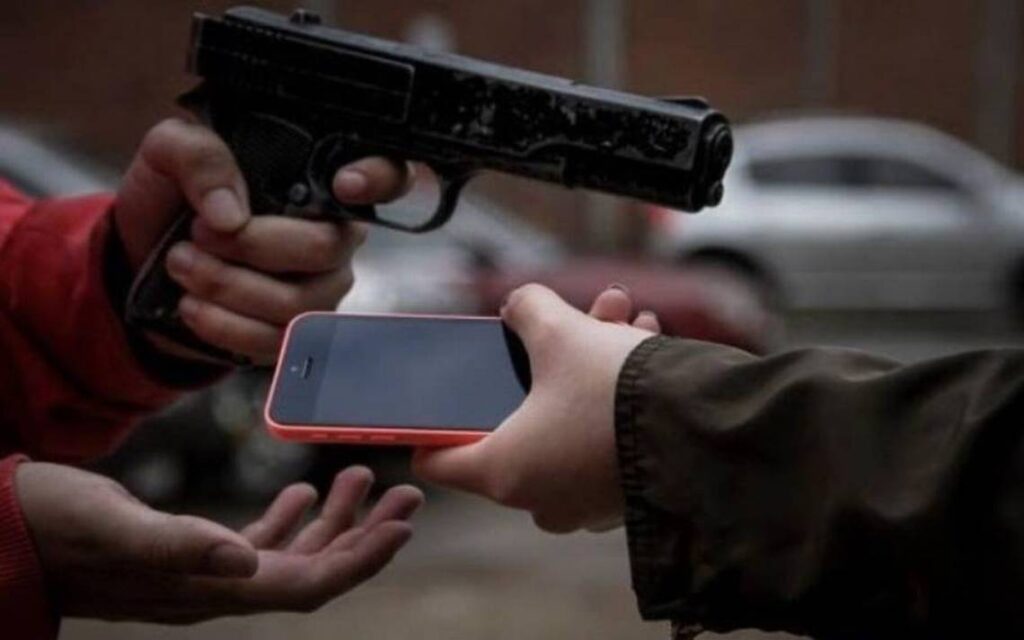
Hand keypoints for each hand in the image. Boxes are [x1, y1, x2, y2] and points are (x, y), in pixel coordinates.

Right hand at [16, 462, 421, 622]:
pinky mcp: (191, 553)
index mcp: (207, 587)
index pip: (305, 585)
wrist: (6, 533)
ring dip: (335, 521)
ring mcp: (206, 573)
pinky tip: (307, 491)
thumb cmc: (53, 525)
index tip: (403, 525)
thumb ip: (177, 544)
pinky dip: (291, 518)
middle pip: (312, 571)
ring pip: (291, 554)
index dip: (360, 559)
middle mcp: (216, 586)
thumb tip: (246, 559)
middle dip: (366, 537)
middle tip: (408, 496)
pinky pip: (257, 542)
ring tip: (367, 478)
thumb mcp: (111, 525)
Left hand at [114, 118, 412, 362]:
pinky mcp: (293, 336)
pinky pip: (276, 343)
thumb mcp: (169, 152)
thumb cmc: (171, 197)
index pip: (387, 176)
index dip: (381, 178)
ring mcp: (320, 290)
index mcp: (318, 182)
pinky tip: (192, 305)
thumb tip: (231, 214)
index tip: (344, 184)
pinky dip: (224, 326)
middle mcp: (334, 237)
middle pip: (325, 248)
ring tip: (182, 265)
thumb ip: (199, 158)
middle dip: (252, 246)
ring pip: (298, 303)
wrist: (142, 258)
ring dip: (228, 286)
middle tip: (198, 234)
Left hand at [413, 284, 658, 533]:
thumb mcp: (560, 332)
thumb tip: (520, 305)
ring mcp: (585, 504)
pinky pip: (604, 438)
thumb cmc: (617, 391)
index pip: (439, 457)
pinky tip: (643, 342)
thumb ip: (526, 310)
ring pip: (568, 422)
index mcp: (503, 471)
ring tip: (620, 316)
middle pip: (516, 422)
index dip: (432, 423)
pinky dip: (615, 396)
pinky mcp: (625, 496)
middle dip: (541, 364)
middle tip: (563, 325)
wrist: (705, 429)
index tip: (436, 400)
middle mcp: (540, 499)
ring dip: (589, 366)